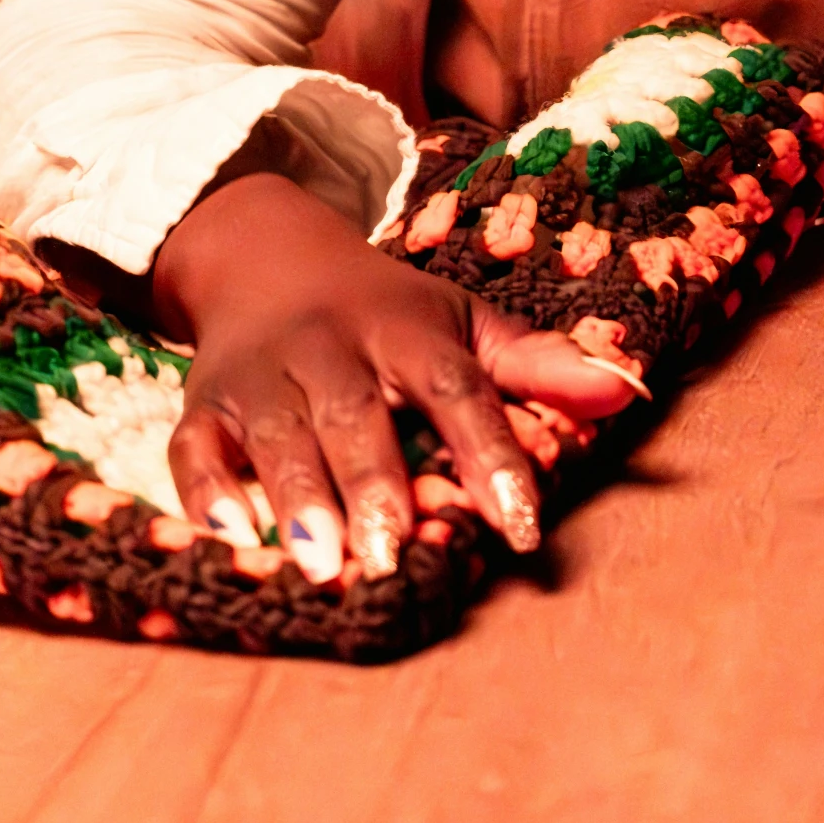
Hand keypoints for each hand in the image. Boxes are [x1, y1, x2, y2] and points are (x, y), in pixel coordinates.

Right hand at [154, 173, 635, 583]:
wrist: (267, 258)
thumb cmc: (386, 313)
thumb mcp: (461, 323)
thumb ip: (536, 364)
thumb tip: (626, 391)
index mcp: (405, 327)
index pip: (457, 386)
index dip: (492, 452)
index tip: (523, 528)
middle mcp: (331, 345)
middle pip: (356, 411)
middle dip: (375, 481)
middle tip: (395, 550)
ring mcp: (263, 375)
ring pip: (279, 433)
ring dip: (298, 497)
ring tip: (324, 564)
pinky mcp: (205, 404)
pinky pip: (196, 447)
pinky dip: (207, 491)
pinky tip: (229, 538)